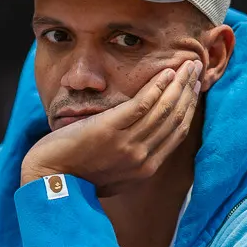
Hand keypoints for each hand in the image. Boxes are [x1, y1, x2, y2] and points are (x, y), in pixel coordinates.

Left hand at [20, 60, 201, 195]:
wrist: (50, 181)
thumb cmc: (75, 176)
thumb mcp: (113, 175)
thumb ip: (132, 159)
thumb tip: (144, 142)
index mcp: (145, 169)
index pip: (177, 133)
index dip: (189, 108)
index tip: (194, 89)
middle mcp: (142, 158)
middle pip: (176, 119)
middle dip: (189, 91)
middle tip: (197, 69)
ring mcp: (127, 145)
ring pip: (164, 109)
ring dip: (179, 84)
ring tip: (188, 65)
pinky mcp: (110, 130)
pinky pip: (142, 105)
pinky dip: (158, 87)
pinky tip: (166, 73)